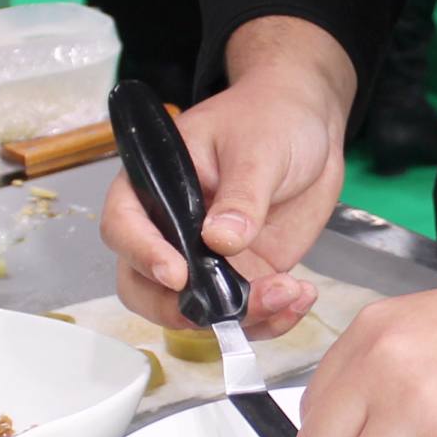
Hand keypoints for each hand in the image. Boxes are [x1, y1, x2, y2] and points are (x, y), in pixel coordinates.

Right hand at [100, 60, 347, 338]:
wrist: (312, 126)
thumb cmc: (272, 117)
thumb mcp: (259, 147)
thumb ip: (242, 195)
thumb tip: (220, 239)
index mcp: (156, 184)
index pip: (125, 225)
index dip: (142, 254)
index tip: (177, 273)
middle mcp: (171, 229)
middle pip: (143, 286)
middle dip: (179, 308)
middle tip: (223, 309)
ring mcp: (205, 258)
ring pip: (195, 310)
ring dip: (237, 318)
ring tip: (287, 293)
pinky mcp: (243, 275)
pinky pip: (244, 313)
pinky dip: (270, 319)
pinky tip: (299, 298)